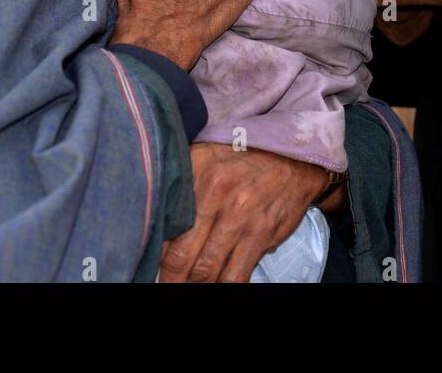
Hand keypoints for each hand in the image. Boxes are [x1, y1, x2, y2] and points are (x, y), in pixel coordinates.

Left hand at [159, 143, 327, 281]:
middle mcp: (221, 198)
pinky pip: (237, 275)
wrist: (292, 156)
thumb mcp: (205, 155)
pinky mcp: (262, 236)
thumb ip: (180, 180)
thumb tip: (156, 213)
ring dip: (195, 284)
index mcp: (201, 177)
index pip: (166, 227)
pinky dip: (223, 286)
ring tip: (188, 284)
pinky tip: (215, 284)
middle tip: (167, 282)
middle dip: (171, 278)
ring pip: (208, 272)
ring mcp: (243, 221)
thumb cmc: (242, 157)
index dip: (155, 252)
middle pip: (183, 257)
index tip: (148, 261)